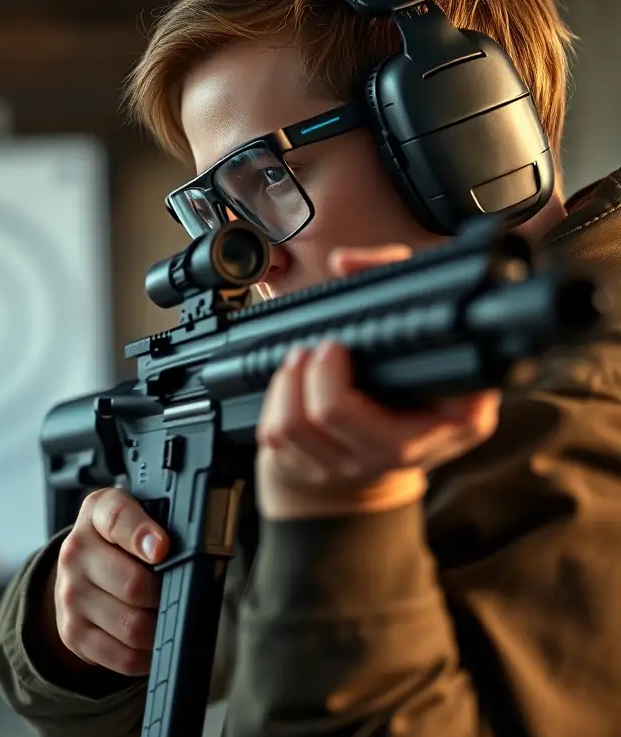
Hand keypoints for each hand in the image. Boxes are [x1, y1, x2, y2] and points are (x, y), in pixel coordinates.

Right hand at [48, 488, 169, 676]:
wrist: (79, 567)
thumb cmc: (123, 540)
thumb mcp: (139, 513)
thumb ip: (165, 521)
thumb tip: (194, 551)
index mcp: (98, 513)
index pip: (117, 518)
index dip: (141, 535)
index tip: (162, 549)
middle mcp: (76, 552)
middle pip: (134, 585)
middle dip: (166, 594)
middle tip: (178, 592)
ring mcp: (70, 595)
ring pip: (133, 627)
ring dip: (159, 628)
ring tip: (166, 615)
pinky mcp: (72, 632)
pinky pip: (123, 657)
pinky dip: (147, 655)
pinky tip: (152, 640)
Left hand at [256, 245, 501, 519]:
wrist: (385, 444)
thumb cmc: (408, 369)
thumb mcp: (421, 318)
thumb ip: (393, 273)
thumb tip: (347, 262)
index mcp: (460, 415)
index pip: (436, 403)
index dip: (383, 364)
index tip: (347, 343)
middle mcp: (412, 450)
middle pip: (337, 413)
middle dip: (318, 368)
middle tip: (324, 346)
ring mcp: (361, 468)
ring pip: (298, 426)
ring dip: (290, 382)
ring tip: (301, 358)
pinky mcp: (320, 474)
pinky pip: (279, 438)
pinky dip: (276, 402)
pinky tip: (291, 384)